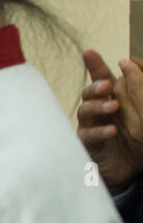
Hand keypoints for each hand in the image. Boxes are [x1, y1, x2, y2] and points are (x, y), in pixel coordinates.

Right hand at [77, 50, 142, 193]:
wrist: (131, 170)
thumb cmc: (137, 141)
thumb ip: (140, 93)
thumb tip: (129, 66)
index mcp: (112, 99)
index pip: (102, 78)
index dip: (94, 65)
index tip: (89, 52)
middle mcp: (98, 111)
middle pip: (89, 93)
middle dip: (96, 86)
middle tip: (108, 85)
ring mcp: (90, 127)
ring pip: (85, 111)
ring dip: (99, 106)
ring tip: (114, 107)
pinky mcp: (87, 144)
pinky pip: (87, 135)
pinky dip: (99, 131)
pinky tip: (112, 130)